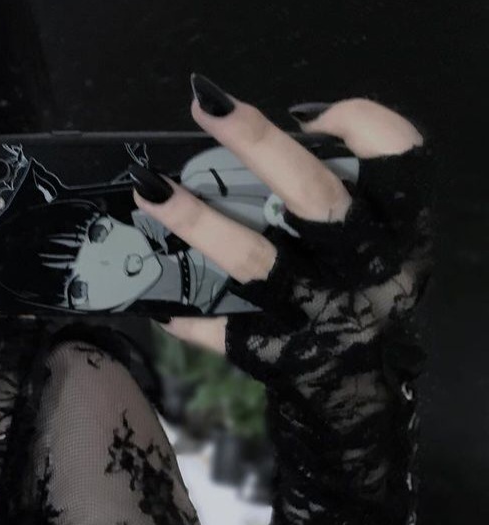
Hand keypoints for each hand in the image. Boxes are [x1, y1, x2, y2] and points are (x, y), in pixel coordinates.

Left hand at [130, 75, 432, 491]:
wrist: (362, 393)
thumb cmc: (359, 291)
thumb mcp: (376, 239)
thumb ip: (345, 187)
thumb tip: (289, 131)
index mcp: (401, 229)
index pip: (399, 156)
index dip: (357, 122)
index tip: (304, 112)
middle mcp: (368, 270)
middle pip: (315, 197)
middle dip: (258, 144)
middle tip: (206, 107)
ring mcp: (321, 315)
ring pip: (255, 261)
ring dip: (198, 221)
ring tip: (148, 192)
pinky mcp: (282, 355)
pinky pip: (221, 330)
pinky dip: (183, 313)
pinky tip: (151, 295)